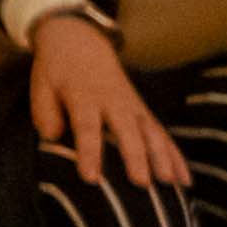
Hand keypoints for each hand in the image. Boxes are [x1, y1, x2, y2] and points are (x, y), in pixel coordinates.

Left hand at [22, 11, 181, 187]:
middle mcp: (113, 102)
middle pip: (128, 132)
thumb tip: (53, 138)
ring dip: (163, 158)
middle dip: (136, 158)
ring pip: (152, 133)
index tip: (92, 177)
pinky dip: (176, 157)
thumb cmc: (57, 71)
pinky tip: (184, 181)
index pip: (87, 127)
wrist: (80, 42)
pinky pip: (163, 136)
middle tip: (142, 183)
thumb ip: (45, 112)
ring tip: (170, 184)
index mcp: (84, 97)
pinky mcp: (144, 113)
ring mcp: (133, 107)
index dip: (90, 153)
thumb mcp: (42, 85)